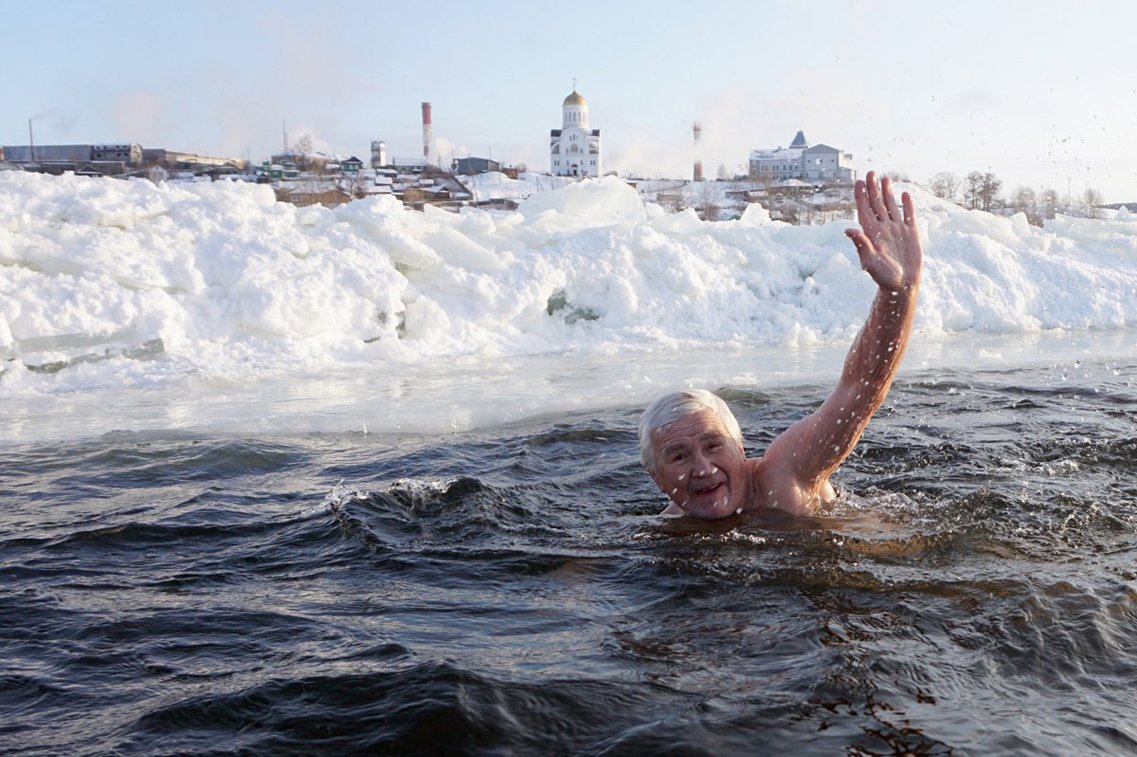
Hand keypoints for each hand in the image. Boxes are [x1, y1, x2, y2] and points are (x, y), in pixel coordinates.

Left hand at [845, 171, 921, 291]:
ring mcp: (897, 230)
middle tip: (870, 172)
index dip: (861, 196)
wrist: (902, 285)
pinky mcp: (910, 234)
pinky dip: (906, 205)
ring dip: (887, 193)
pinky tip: (904, 195)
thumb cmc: (884, 277)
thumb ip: (861, 245)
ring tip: (885, 178)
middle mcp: (883, 229)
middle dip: (873, 188)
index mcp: (871, 233)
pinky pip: (908, 216)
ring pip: (890, 207)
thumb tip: (848, 229)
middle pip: (876, 204)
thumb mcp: (870, 261)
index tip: (858, 182)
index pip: (864, 210)